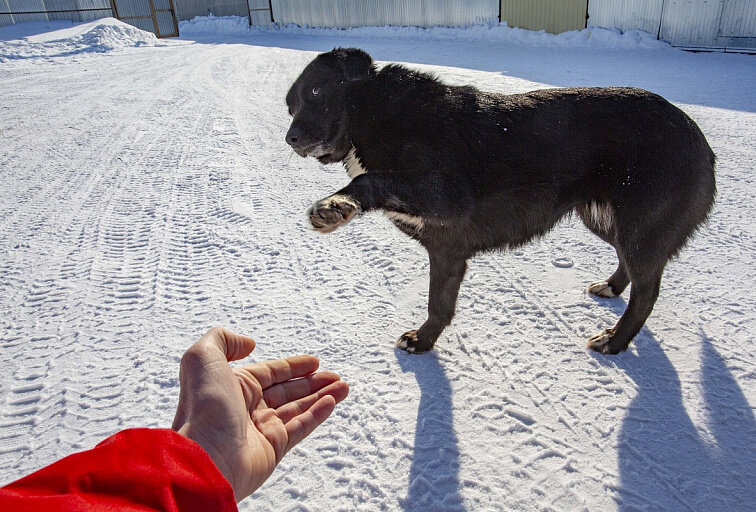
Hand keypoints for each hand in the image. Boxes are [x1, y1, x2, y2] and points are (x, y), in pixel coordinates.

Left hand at [171, 327, 348, 500]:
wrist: (206, 455)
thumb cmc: (203, 405)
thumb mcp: (203, 357)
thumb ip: (223, 339)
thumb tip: (250, 344)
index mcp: (233, 386)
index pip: (270, 372)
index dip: (293, 366)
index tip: (315, 361)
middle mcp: (247, 407)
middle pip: (287, 391)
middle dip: (312, 382)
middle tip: (336, 376)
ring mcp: (261, 430)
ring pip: (298, 409)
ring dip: (322, 396)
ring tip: (344, 387)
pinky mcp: (273, 449)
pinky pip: (300, 428)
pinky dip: (318, 415)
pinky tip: (332, 402)